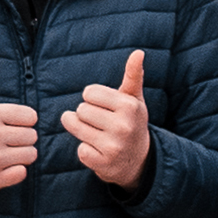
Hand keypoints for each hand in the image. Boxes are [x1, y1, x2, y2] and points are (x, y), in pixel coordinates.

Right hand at [0, 51, 38, 200]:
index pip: (31, 116)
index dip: (22, 121)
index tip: (6, 125)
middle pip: (33, 136)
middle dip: (22, 139)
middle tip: (3, 141)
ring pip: (31, 154)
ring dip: (20, 156)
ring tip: (3, 154)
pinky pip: (23, 173)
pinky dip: (15, 172)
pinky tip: (1, 168)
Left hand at [71, 51, 156, 187]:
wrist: (140, 161)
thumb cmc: (132, 122)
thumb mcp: (134, 100)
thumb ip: (133, 75)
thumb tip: (138, 52)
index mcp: (130, 106)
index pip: (89, 93)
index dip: (93, 99)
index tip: (104, 107)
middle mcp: (123, 126)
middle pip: (81, 110)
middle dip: (87, 115)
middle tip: (101, 123)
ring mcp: (113, 147)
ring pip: (76, 128)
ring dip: (81, 130)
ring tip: (96, 134)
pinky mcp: (103, 165)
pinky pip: (80, 151)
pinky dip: (86, 151)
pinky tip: (99, 151)